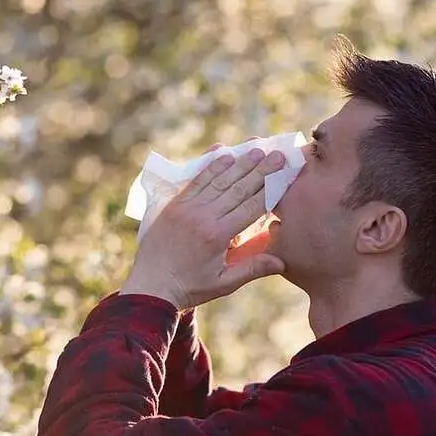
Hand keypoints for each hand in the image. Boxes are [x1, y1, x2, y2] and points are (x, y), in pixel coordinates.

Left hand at [121, 143, 285, 309]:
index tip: (285, 174)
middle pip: (238, 188)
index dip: (271, 189)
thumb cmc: (190, 288)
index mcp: (218, 236)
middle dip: (261, 170)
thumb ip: (252, 269)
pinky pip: (196, 180)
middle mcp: (203, 216)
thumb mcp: (224, 283)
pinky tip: (224, 153)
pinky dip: (211, 166)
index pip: (252, 207)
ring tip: (257, 147)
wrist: (150, 286)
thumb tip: (282, 262)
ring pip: (218, 180)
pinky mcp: (174, 204)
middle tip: (278, 154)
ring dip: (240, 162)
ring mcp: (186, 208)